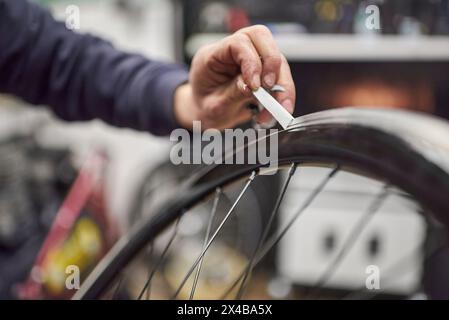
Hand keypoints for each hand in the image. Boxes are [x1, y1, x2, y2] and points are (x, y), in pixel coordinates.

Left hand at [174, 25, 295, 129]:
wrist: (206, 115)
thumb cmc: (205, 108)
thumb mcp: (214, 106)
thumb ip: (232, 94)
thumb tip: (254, 89)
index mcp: (213, 55)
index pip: (238, 42)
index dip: (251, 62)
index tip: (256, 86)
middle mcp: (234, 52)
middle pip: (262, 39)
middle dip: (273, 64)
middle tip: (271, 89)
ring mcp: (251, 59)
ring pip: (277, 59)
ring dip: (282, 87)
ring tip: (277, 111)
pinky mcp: (263, 71)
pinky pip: (280, 76)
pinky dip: (283, 94)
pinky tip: (275, 111)